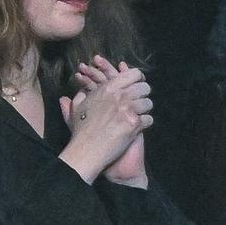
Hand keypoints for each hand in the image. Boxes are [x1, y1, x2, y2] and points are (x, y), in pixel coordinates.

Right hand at [58, 57, 151, 184]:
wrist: (85, 150)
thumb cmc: (80, 130)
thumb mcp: (76, 109)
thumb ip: (80, 95)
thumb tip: (82, 89)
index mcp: (107, 89)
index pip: (134, 74)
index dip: (139, 78)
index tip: (138, 84)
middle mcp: (120, 97)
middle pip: (144, 88)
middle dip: (143, 95)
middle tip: (138, 103)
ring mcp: (128, 110)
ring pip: (149, 103)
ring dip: (144, 111)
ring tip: (137, 117)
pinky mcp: (135, 124)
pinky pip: (149, 119)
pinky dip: (144, 124)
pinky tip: (137, 128)